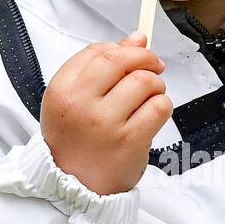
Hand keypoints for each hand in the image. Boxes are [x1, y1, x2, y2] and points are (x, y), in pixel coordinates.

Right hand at [39, 30, 170, 195]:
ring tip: (148, 98)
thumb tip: (136, 38)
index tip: (133, 55)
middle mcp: (81, 104)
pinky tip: (151, 116)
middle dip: (145, 59)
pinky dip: (162, 107)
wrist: (75, 185)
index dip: (123, 49)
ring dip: (155, 86)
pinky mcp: (130, 141)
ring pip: (146, 82)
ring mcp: (106, 123)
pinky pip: (159, 107)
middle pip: (123, 60)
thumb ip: (102, 66)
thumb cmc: (76, 140)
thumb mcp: (74, 99)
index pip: (99, 51)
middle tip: (153, 66)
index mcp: (62, 89)